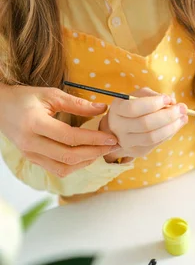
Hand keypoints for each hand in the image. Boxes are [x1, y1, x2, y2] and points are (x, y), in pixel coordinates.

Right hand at [0, 84, 118, 176]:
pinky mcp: (32, 160)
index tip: (111, 137)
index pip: (69, 137)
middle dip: (95, 153)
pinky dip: (75, 165)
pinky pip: (57, 169)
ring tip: (102, 151)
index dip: (93, 139)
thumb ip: (77, 103)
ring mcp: (30, 154)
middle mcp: (30, 143)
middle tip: (113, 146)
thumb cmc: (26, 98)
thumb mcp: (51, 95)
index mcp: (34, 123)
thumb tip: (103, 109)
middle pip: (68, 156)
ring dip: (87, 162)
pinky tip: (87, 155)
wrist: (0, 108)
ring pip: (64, 168)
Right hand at [99, 88, 187, 161]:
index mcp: (117, 109)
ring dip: (172, 127)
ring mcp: (127, 142)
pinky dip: (169, 133)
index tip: (168, 98)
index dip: (153, 103)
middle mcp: (119, 127)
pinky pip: (156, 143)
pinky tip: (176, 125)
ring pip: (152, 137)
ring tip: (183, 117)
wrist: (119, 128)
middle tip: (182, 108)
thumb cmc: (132, 107)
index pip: (134, 108)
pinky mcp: (137, 151)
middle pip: (145, 124)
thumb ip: (154, 96)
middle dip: (168, 115)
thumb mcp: (138, 96)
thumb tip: (172, 102)